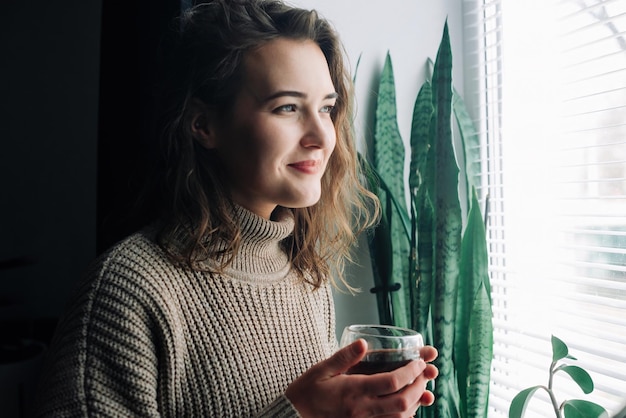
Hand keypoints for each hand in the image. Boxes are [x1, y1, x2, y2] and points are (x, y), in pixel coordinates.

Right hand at [285, 339, 437, 417]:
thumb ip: (345, 357)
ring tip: (421, 389)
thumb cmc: (307, 391)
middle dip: (419, 387)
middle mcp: (362, 409)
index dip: (411, 372)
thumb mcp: (322, 369)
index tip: (419, 361)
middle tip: (425, 374)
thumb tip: (363, 342)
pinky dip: (403, 416)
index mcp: (354, 391)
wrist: (294, 417)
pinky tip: (406, 406)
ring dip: (415, 403)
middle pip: (402, 402)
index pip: (392, 382)